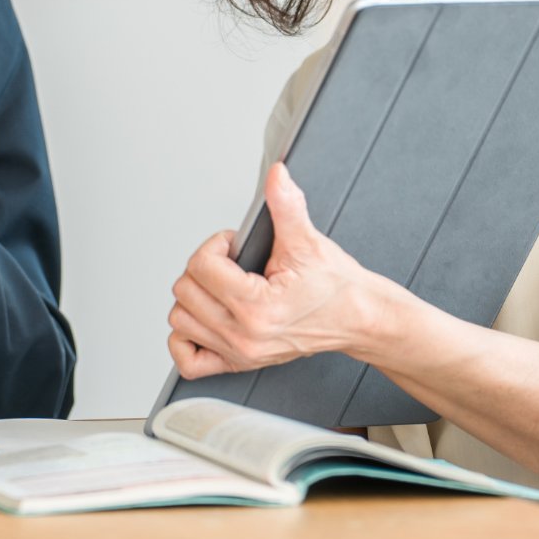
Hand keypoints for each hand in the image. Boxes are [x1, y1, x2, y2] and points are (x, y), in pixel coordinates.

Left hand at [166, 163, 398, 377]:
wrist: (358, 317)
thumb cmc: (336, 287)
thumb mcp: (309, 241)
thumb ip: (287, 205)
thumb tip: (277, 175)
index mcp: (257, 307)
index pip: (201, 267)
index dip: (216, 244)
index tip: (234, 243)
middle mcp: (244, 335)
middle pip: (185, 291)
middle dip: (203, 267)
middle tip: (230, 262)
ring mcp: (240, 353)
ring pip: (180, 321)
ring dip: (194, 297)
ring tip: (221, 285)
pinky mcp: (240, 363)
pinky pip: (190, 361)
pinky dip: (187, 338)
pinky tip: (206, 317)